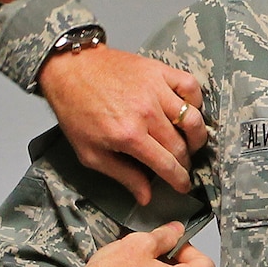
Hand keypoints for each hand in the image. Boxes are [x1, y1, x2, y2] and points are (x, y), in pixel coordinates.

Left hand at [39, 44, 207, 204]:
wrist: (70, 69)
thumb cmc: (76, 110)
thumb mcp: (91, 153)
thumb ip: (122, 175)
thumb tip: (146, 196)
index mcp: (129, 135)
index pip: (167, 164)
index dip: (179, 180)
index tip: (183, 185)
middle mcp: (147, 112)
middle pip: (181, 145)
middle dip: (185, 162)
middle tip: (182, 166)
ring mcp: (155, 89)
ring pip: (193, 119)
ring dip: (197, 136)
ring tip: (191, 142)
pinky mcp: (158, 71)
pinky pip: (190, 86)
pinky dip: (195, 100)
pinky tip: (187, 110)